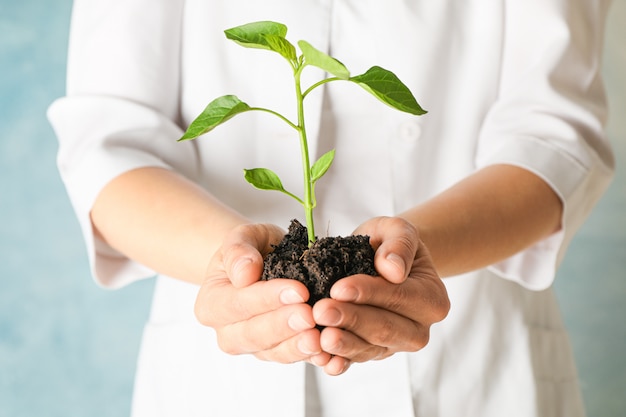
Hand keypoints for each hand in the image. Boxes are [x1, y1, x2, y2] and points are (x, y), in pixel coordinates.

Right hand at [194, 223, 331, 365]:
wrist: (265, 263)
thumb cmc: (252, 249)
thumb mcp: (243, 237)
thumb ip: (238, 251)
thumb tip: (244, 273)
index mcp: (211, 304)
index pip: (237, 304)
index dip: (267, 299)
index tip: (298, 291)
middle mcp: (228, 332)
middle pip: (254, 334)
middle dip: (284, 325)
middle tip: (310, 316)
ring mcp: (254, 347)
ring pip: (274, 352)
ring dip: (298, 346)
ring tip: (320, 338)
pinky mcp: (278, 353)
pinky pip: (294, 358)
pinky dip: (313, 357)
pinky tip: (329, 354)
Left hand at [312, 217, 449, 374]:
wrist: (381, 261)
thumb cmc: (389, 243)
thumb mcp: (397, 229)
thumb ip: (399, 244)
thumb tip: (393, 270)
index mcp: (432, 299)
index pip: (399, 297)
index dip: (369, 293)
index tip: (339, 288)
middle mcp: (418, 329)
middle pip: (384, 329)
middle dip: (351, 320)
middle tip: (321, 311)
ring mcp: (395, 346)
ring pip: (368, 349)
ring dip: (342, 344)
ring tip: (318, 336)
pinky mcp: (373, 353)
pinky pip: (355, 359)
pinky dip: (337, 360)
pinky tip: (320, 357)